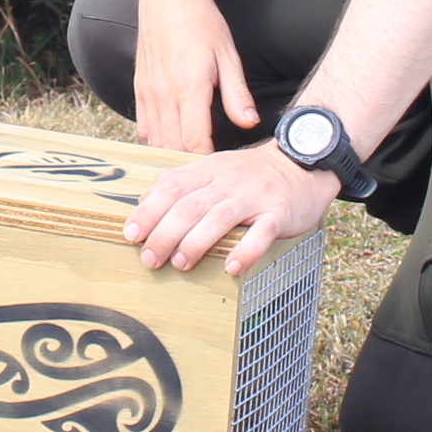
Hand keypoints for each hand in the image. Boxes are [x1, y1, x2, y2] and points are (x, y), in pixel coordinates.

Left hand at [123, 143, 333, 276]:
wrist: (300, 163)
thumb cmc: (249, 175)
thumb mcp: (212, 169)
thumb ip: (179, 183)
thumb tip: (143, 203)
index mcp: (207, 170)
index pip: (171, 187)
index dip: (148, 211)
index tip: (131, 235)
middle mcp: (227, 181)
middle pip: (189, 206)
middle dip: (164, 234)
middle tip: (151, 260)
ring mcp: (253, 196)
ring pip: (218, 218)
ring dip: (195, 244)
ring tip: (181, 264)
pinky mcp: (278, 213)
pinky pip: (261, 233)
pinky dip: (245, 251)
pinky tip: (232, 268)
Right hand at [132, 0, 259, 154]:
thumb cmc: (202, 23)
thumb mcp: (228, 56)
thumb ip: (237, 94)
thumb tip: (249, 123)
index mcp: (190, 87)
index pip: (194, 141)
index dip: (207, 160)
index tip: (221, 167)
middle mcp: (164, 93)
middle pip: (172, 147)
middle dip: (190, 163)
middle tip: (210, 171)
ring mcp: (148, 92)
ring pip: (155, 141)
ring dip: (172, 154)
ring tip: (192, 164)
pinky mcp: (139, 89)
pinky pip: (144, 127)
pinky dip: (156, 141)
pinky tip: (172, 144)